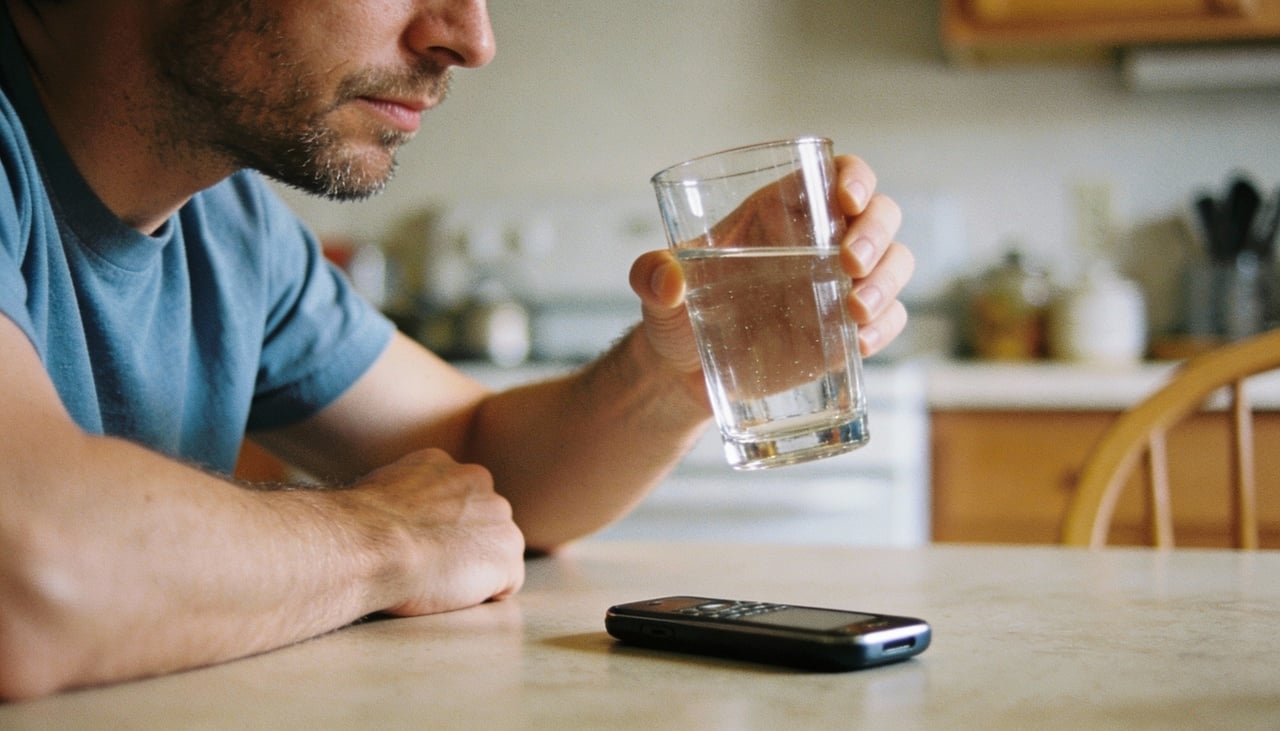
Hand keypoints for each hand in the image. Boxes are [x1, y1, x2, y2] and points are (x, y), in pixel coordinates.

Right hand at [338, 448, 525, 616]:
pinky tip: (453, 593)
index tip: (422, 544)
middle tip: (430, 565)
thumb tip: (401, 510)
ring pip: (497, 552)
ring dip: (475, 569)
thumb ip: (407, 494)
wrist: (373, 544)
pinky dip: (485, 594)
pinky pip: (506, 583)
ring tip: (437, 580)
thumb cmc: (363, 525)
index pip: (460, 501)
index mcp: (448, 467)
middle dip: (464, 545)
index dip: (442, 528)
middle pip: (483, 522)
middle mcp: (482, 485)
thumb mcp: (382, 488)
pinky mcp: (507, 557)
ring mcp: (499, 519)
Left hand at [629, 154, 914, 366]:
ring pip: (894, 263)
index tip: (847, 200)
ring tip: (856, 311)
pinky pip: (889, 318)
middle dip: (878, 233)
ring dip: (888, 282)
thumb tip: (666, 279)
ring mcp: (838, 286)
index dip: (855, 177)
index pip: (834, 173)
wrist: (683, 376)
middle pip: (879, 214)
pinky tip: (860, 344)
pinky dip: (886, 327)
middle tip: (851, 264)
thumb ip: (650, 275)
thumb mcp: (654, 292)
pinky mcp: (846, 330)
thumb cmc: (675, 315)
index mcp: (779, 211)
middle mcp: (819, 242)